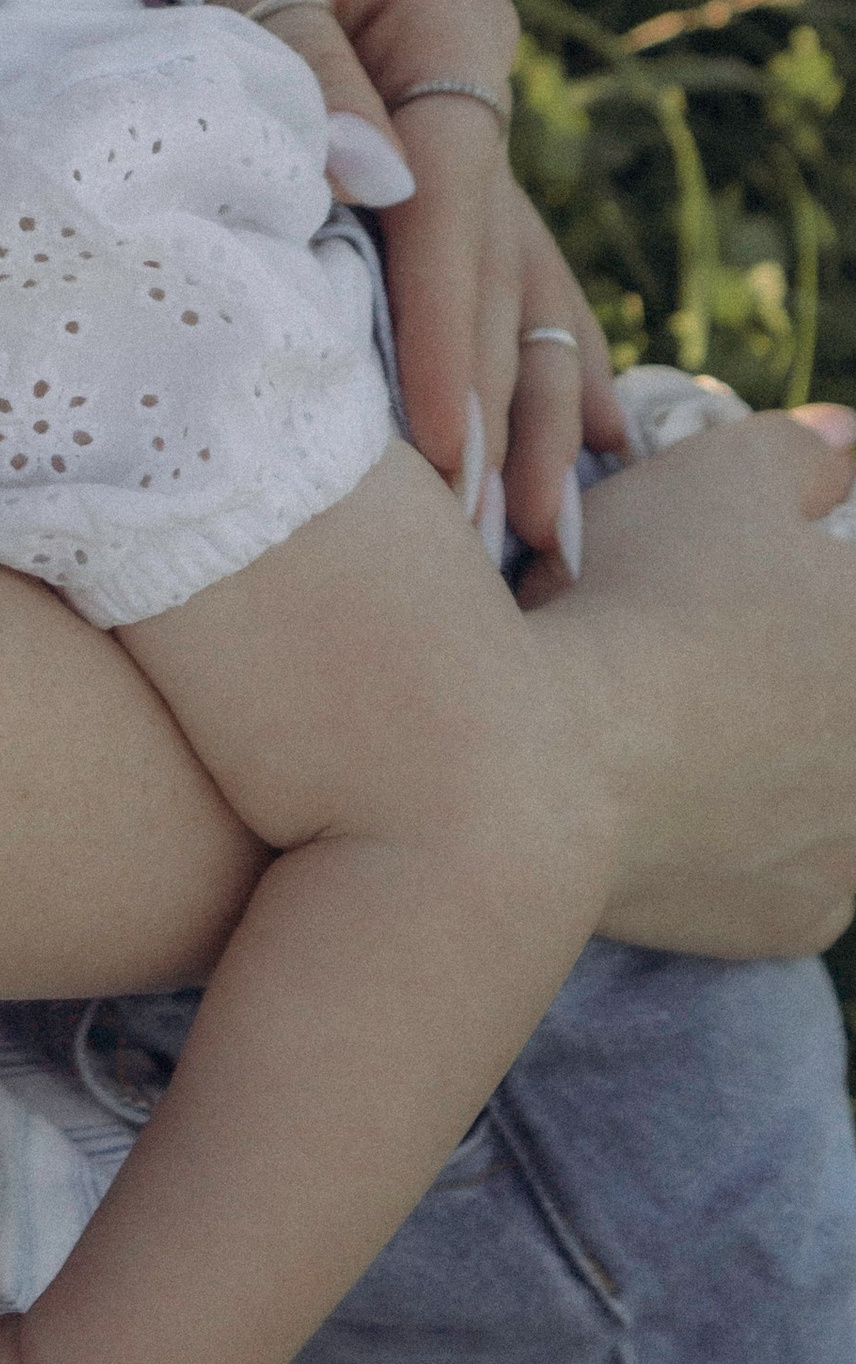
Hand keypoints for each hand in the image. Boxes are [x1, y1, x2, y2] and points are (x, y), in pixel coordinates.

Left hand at [0, 0, 616, 561]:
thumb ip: (293, 53)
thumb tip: (372, 194)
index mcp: (445, 25)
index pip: (456, 209)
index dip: (445, 336)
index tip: (437, 457)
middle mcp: (451, 88)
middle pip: (498, 271)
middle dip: (503, 409)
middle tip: (507, 556)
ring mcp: (416, 134)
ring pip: (493, 292)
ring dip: (513, 414)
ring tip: (535, 554)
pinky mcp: (361, 167)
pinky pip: (438, 282)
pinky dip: (473, 369)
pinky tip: (520, 468)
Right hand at [524, 403, 855, 955]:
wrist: (539, 763)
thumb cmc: (639, 602)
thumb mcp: (719, 477)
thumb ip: (805, 453)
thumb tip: (844, 444)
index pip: (850, 609)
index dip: (816, 586)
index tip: (756, 583)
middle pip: (841, 693)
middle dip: (804, 666)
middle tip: (721, 638)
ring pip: (836, 786)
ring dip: (792, 754)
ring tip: (699, 713)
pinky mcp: (802, 919)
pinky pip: (796, 869)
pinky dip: (753, 834)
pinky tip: (689, 791)